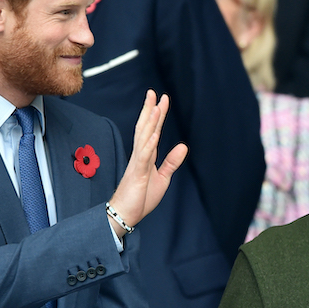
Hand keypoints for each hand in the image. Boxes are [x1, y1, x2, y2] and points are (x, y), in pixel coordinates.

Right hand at [107, 90, 187, 233]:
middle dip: (150, 110)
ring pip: (143, 139)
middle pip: (145, 128)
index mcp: (146, 155)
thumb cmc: (140, 198)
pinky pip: (143, 157)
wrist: (125, 215)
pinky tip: (155, 134)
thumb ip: (171, 162)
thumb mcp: (162, 178)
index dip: (158, 115)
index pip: (152, 130)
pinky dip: (149, 145)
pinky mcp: (137, 175)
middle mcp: (140, 155)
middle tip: (154, 92)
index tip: (162, 99)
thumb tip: (183, 145)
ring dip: (150, 123)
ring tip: (156, 107)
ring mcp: (137, 164)